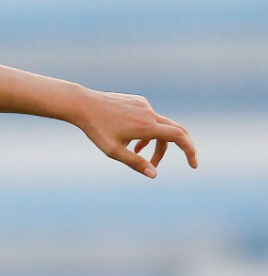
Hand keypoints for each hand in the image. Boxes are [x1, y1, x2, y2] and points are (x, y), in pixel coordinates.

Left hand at [74, 90, 197, 177]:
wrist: (82, 104)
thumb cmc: (95, 129)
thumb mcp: (113, 150)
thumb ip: (135, 162)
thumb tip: (154, 174)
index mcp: (146, 126)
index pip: (178, 137)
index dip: (190, 150)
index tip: (193, 164)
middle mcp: (149, 113)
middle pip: (176, 131)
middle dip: (179, 148)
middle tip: (181, 161)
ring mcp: (143, 105)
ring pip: (160, 125)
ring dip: (155, 142)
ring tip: (138, 153)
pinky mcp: (137, 101)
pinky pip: (149, 117)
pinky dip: (146, 131)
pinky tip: (130, 138)